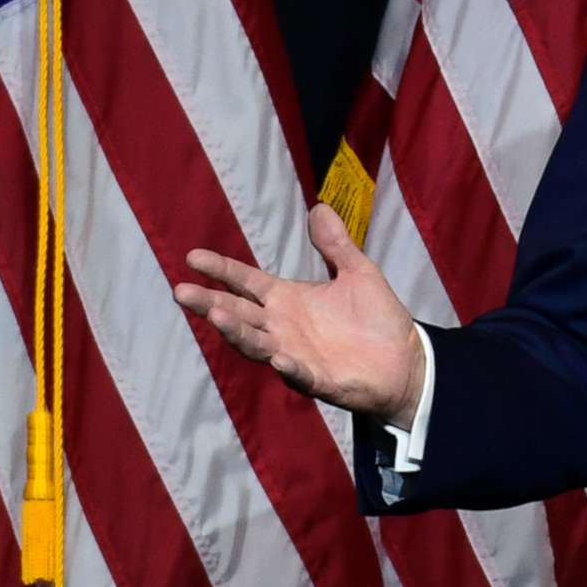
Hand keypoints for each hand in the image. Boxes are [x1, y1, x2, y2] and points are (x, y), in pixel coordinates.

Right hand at [175, 203, 424, 422]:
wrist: (405, 359)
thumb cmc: (377, 317)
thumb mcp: (358, 272)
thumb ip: (336, 245)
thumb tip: (319, 207)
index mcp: (287, 299)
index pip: (246, 282)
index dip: (221, 270)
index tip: (192, 257)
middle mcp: (282, 327)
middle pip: (239, 313)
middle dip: (210, 302)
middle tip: (181, 291)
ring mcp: (294, 354)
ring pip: (256, 343)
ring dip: (236, 331)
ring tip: (216, 315)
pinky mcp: (316, 379)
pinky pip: (297, 373)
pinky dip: (287, 366)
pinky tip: (278, 357)